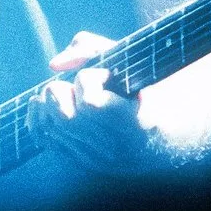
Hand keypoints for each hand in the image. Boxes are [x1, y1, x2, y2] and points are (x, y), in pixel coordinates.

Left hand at [42, 30, 150, 176]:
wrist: (169, 133)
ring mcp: (96, 159)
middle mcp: (113, 148)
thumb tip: (54, 65)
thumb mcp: (131, 58)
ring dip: (48, 103)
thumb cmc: (150, 87)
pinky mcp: (83, 162)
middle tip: (78, 85)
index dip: (90, 78)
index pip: (90, 102)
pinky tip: (51, 106)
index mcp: (134, 123)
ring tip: (64, 92)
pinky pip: (47, 139)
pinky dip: (42, 118)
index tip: (108, 76)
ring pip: (50, 127)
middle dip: (62, 90)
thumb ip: (91, 48)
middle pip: (62, 115)